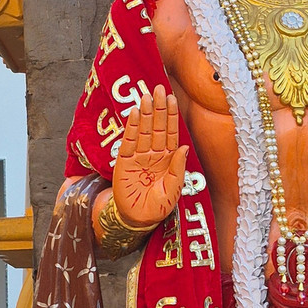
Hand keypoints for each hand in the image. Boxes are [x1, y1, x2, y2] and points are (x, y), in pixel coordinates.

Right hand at [111, 85, 188, 227]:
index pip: (171, 133)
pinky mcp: (124, 161)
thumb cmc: (157, 207)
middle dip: (158, 108)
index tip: (171, 99)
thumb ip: (177, 169)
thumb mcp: (172, 190)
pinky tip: (135, 113)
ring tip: (147, 96)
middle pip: (157, 127)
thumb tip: (184, 147)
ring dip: (146, 113)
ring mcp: (139, 156)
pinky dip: (132, 127)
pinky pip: (129, 141)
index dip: (171, 116)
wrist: (137, 219)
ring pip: (144, 130)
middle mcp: (154, 154)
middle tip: (158, 89)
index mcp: (168, 159)